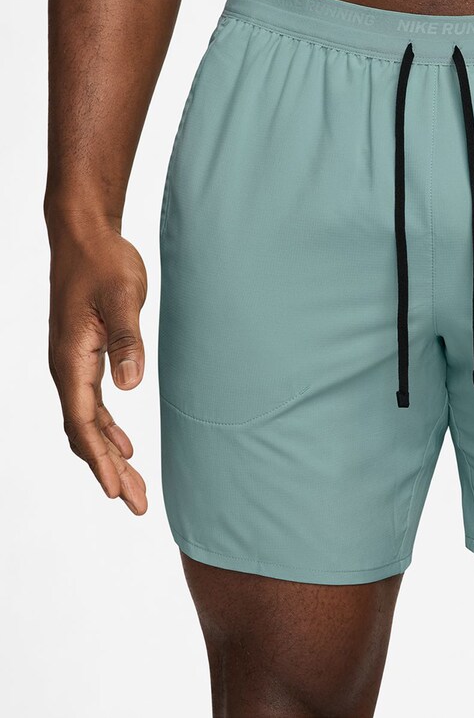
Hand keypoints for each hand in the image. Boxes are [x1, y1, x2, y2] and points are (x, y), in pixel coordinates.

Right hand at [48, 218, 148, 513]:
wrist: (86, 238)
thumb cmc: (104, 263)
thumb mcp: (121, 298)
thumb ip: (126, 340)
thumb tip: (130, 384)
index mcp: (70, 360)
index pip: (84, 422)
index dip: (100, 460)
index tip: (118, 491)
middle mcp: (66, 368)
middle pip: (85, 433)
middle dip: (110, 471)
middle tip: (137, 505)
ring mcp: (73, 365)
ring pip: (89, 424)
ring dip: (110, 456)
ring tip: (133, 487)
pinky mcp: (85, 356)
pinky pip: (93, 406)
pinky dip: (108, 431)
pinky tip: (125, 445)